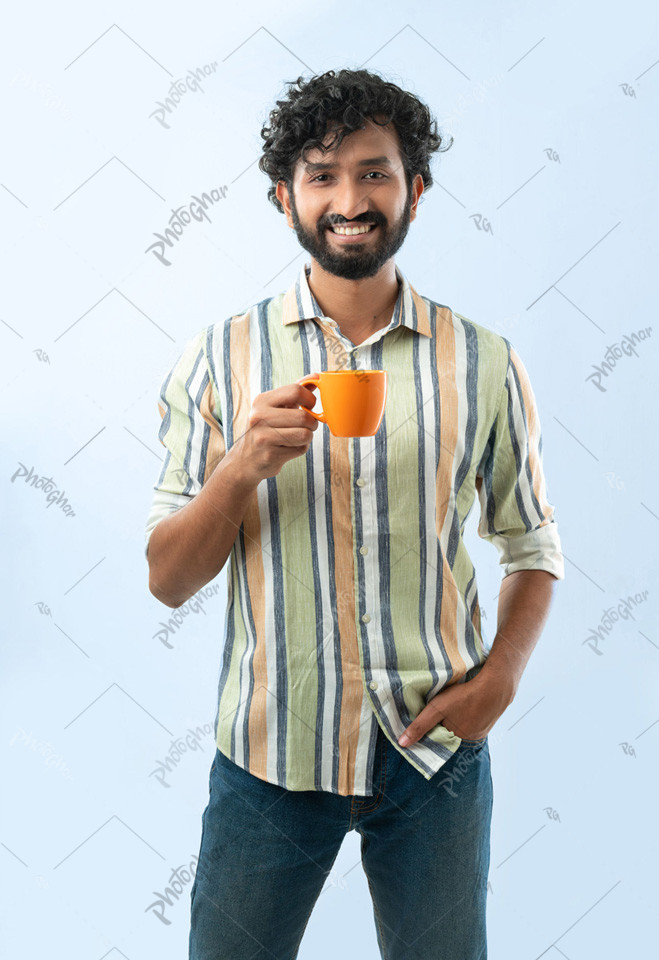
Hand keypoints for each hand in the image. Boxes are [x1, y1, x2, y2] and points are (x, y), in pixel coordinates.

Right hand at [230, 380, 319, 484]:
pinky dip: (300, 449)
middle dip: (312, 422)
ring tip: (298, 437)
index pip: (296, 391)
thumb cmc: (265, 429)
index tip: (310, 406)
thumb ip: (295, 391)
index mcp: (262, 401)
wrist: (244, 460)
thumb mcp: (274, 407)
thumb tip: (316, 376)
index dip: (310, 399)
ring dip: (307, 437)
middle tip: (307, 425)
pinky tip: (288, 448)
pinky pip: (300, 449)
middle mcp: (259, 417)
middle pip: (304, 416)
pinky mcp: (270, 455)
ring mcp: (263, 437)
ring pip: (305, 434)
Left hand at [397, 670, 513, 746]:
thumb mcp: (437, 709)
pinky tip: (467, 703)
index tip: (425, 721)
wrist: (496, 686)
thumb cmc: (465, 697)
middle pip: (450, 732)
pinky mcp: (489, 719)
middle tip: (441, 708)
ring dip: (457, 717)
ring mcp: (481, 730)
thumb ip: (420, 726)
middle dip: (444, 723)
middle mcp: (470, 739)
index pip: (438, 738)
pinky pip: (475, 719)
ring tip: (455, 704)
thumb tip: (402, 744)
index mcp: (457, 739)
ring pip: (463, 725)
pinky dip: (469, 713)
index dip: (430, 730)